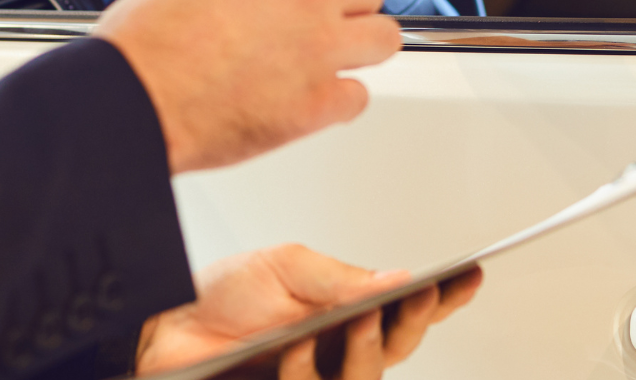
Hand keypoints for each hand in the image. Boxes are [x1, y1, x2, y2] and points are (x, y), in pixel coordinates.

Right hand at [94, 0, 400, 172]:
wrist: (132, 95)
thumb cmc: (146, 40)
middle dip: (349, 11)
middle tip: (327, 30)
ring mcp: (320, 48)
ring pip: (385, 37)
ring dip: (362, 51)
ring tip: (337, 64)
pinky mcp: (318, 102)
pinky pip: (359, 97)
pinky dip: (339, 104)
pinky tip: (314, 106)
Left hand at [135, 244, 482, 379]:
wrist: (166, 329)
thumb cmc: (223, 296)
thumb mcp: (287, 267)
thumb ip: (341, 278)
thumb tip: (398, 278)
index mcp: (345, 311)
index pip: (406, 310)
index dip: (442, 299)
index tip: (469, 276)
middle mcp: (337, 350)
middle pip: (398, 348)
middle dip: (414, 323)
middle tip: (416, 299)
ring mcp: (315, 379)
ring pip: (366, 378)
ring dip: (365, 352)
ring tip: (353, 322)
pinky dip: (309, 374)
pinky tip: (295, 354)